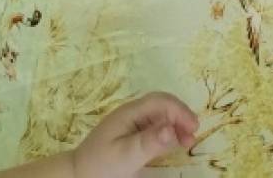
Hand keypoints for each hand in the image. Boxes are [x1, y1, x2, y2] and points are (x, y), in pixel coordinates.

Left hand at [72, 92, 198, 177]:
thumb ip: (149, 142)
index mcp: (130, 112)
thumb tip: (172, 127)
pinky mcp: (132, 136)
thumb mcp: (127, 155)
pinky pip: (155, 127)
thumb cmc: (101, 165)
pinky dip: (168, 132)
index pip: (161, 102)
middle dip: (181, 115)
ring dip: (176, 123)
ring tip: (188, 140)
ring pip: (160, 115)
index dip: (180, 111)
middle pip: (163, 105)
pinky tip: (175, 142)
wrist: (78, 175)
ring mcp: (132, 124)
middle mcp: (133, 114)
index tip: (194, 127)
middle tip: (194, 133)